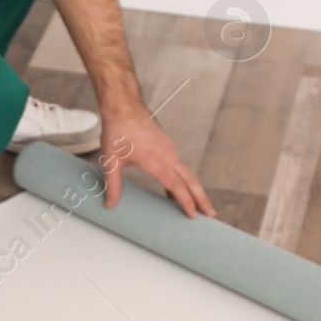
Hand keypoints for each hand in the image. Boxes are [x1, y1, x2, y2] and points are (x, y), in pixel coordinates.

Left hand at [99, 108, 214, 217]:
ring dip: (194, 189)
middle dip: (201, 198)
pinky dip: (183, 179)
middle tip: (210, 214)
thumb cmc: (117, 130)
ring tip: (198, 206)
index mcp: (155, 160)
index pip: (176, 185)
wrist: (124, 106)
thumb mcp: (111, 160)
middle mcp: (167, 154)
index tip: (192, 215)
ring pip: (186, 173)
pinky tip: (175, 190)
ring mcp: (169, 149)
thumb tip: (111, 204)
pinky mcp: (167, 145)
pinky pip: (178, 166)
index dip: (186, 201)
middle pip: (190, 180)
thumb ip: (112, 184)